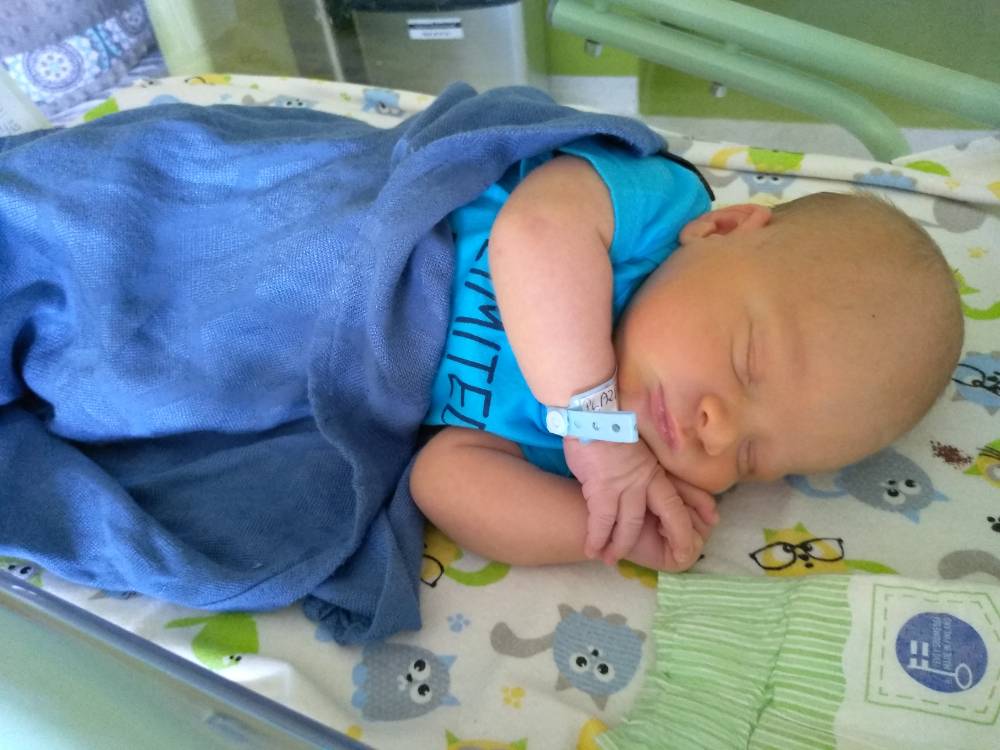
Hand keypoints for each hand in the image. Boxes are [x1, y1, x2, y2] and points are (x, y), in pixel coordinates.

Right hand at [563, 437, 717, 565]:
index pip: (681, 495)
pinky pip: (602, 521)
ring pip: (631, 524)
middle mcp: (646, 479)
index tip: (709, 525)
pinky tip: (591, 549)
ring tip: (610, 559)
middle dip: (677, 538)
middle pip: (669, 513)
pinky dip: (596, 538)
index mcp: (655, 469)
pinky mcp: (602, 487)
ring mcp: (625, 484)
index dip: (696, 512)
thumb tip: (649, 475)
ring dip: (620, 545)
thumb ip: (648, 465)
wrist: (590, 413)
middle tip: (678, 557)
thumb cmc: (608, 428)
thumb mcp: (638, 447)